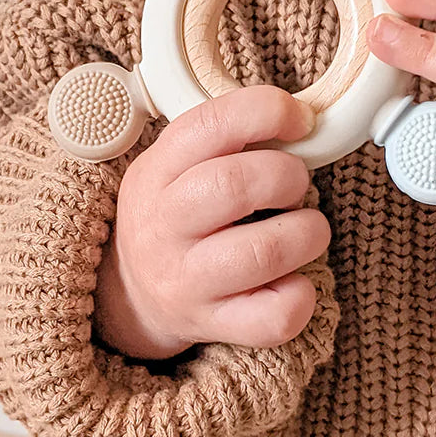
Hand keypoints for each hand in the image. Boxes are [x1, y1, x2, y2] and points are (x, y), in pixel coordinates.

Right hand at [93, 85, 330, 359]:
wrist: (128, 296)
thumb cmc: (175, 212)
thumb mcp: (176, 162)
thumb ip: (227, 137)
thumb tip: (303, 120)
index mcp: (158, 170)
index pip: (211, 124)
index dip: (267, 112)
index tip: (300, 119)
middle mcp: (165, 225)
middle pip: (236, 185)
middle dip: (289, 176)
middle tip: (296, 183)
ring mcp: (187, 280)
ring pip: (264, 252)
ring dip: (308, 232)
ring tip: (307, 229)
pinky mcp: (212, 325)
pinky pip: (273, 317)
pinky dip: (302, 295)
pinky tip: (294, 279)